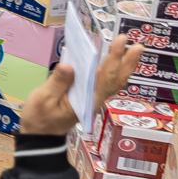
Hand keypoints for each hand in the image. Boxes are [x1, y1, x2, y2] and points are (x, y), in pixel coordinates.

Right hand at [19, 39, 141, 136]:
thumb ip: (57, 82)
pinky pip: (106, 83)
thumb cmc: (41, 118)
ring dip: (124, 66)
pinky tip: (115, 62)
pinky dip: (114, 71)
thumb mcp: (43, 99)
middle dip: (127, 61)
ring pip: (114, 81)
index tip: (120, 43)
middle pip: (116, 79)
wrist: (41, 135)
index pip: (104, 76)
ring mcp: (94, 98)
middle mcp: (95, 98)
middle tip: (137, 45)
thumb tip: (70, 65)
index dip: (113, 58)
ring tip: (133, 50)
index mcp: (87, 99)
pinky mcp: (89, 96)